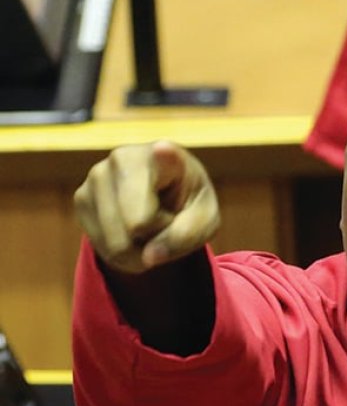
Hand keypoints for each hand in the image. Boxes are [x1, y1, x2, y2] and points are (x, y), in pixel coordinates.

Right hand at [74, 141, 219, 273]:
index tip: (164, 148)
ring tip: (150, 225)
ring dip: (140, 249)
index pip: (162, 159)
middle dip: (156, 238)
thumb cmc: (190, 204)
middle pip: (137, 227)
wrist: (165, 196)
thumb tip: (148, 257)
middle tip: (167, 220)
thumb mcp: (205, 221)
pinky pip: (102, 248)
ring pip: (117, 244)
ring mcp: (96, 176)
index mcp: (164, 155)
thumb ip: (186, 236)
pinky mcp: (80, 197)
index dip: (163, 154)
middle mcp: (123, 158)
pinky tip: (132, 229)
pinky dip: (123, 252)